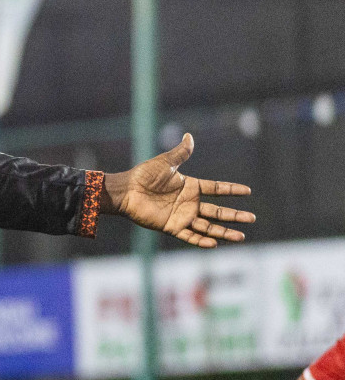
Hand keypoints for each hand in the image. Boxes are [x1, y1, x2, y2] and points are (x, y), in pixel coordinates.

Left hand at [103, 133, 253, 247]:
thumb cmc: (143, 175)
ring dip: (224, 232)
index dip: (232, 190)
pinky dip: (201, 241)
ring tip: (241, 237)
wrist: (126, 190)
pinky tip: (215, 244)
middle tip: (252, 218)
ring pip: (208, 226)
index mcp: (190, 187)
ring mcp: (181, 216)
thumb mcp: (165, 162)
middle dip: (235, 215)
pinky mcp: (171, 227)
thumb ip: (180, 153)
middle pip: (217, 211)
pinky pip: (189, 236)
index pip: (216, 189)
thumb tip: (189, 136)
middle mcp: (189, 203)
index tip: (248, 191)